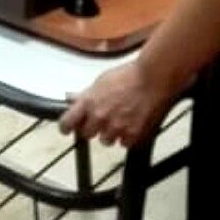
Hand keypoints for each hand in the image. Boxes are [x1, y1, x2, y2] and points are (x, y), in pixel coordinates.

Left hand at [58, 60, 177, 147]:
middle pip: (86, 134)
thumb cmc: (129, 75)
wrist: (153, 79)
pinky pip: (124, 143)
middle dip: (91, 128)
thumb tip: (71, 99)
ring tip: (120, 119)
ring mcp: (116, 128)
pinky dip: (127, 137)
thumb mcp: (101, 81)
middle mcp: (100, 117)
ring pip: (106, 141)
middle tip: (100, 120)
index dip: (65, 127)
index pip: (67, 123)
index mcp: (88, 103)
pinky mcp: (132, 135)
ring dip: (110, 133)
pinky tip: (132, 124)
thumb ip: (85, 94)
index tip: (67, 128)